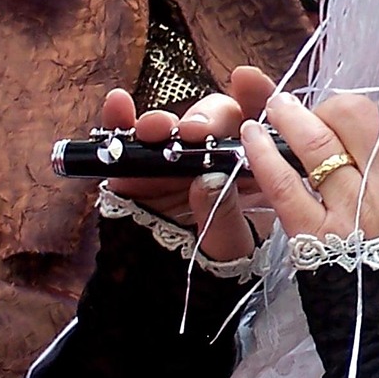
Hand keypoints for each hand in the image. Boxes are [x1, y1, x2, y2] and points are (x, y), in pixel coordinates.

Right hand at [101, 64, 278, 263]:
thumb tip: (208, 180)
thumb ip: (223, 217)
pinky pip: (126, 140)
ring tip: (155, 131)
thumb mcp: (227, 249)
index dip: (257, 97)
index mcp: (249, 171)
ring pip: (172, 127)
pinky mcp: (135, 170)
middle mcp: (212, 158)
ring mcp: (173, 161)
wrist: (165, 298)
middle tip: (195, 132)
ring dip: (164, 122)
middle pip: (216, 120)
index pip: (260, 126)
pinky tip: (117, 105)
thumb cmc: (211, 271)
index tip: (247, 79)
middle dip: (206, 117)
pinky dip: (119, 120)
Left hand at [246, 90, 378, 242]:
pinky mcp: (315, 233)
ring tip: (278, 108)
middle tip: (324, 118)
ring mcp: (352, 208)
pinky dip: (263, 155)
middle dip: (334, 107)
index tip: (374, 120)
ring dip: (290, 116)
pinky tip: (252, 138)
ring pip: (316, 141)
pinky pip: (283, 183)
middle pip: (357, 115)